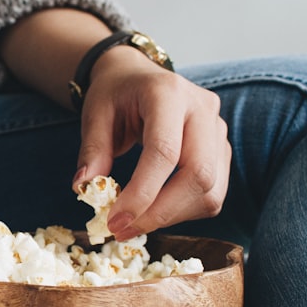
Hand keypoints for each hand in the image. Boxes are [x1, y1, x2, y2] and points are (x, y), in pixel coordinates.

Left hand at [72, 46, 230, 240]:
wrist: (138, 76)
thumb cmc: (115, 94)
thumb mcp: (94, 113)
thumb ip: (92, 150)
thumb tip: (84, 189)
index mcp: (168, 92)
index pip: (165, 151)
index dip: (142, 193)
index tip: (115, 220)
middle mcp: (202, 109)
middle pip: (198, 174)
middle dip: (160, 212)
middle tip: (123, 229)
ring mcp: (218, 129)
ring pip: (211, 190)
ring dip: (172, 216)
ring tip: (135, 223)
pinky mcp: (222, 150)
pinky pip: (213, 193)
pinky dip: (184, 211)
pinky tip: (154, 211)